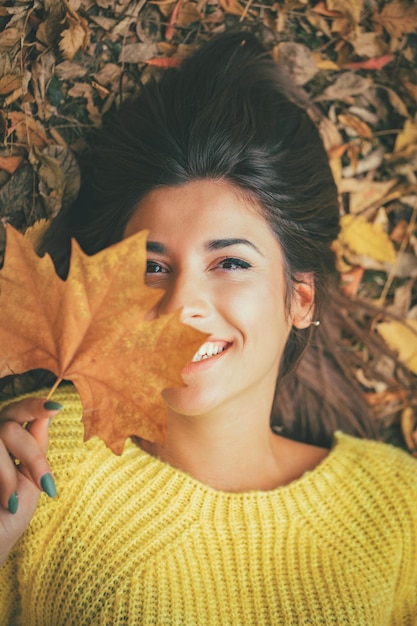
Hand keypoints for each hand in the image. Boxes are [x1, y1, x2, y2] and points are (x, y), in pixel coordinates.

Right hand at [0, 398, 61, 565]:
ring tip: (12, 501)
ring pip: (0, 438)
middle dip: (32, 456)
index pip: (20, 411)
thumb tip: (50, 412)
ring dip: (9, 475)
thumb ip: (37, 446)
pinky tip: (5, 503)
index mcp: (8, 438)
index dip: (35, 406)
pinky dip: (2, 483)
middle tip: (45, 484)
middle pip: (10, 425)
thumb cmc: (12, 512)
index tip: (55, 408)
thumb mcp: (33, 478)